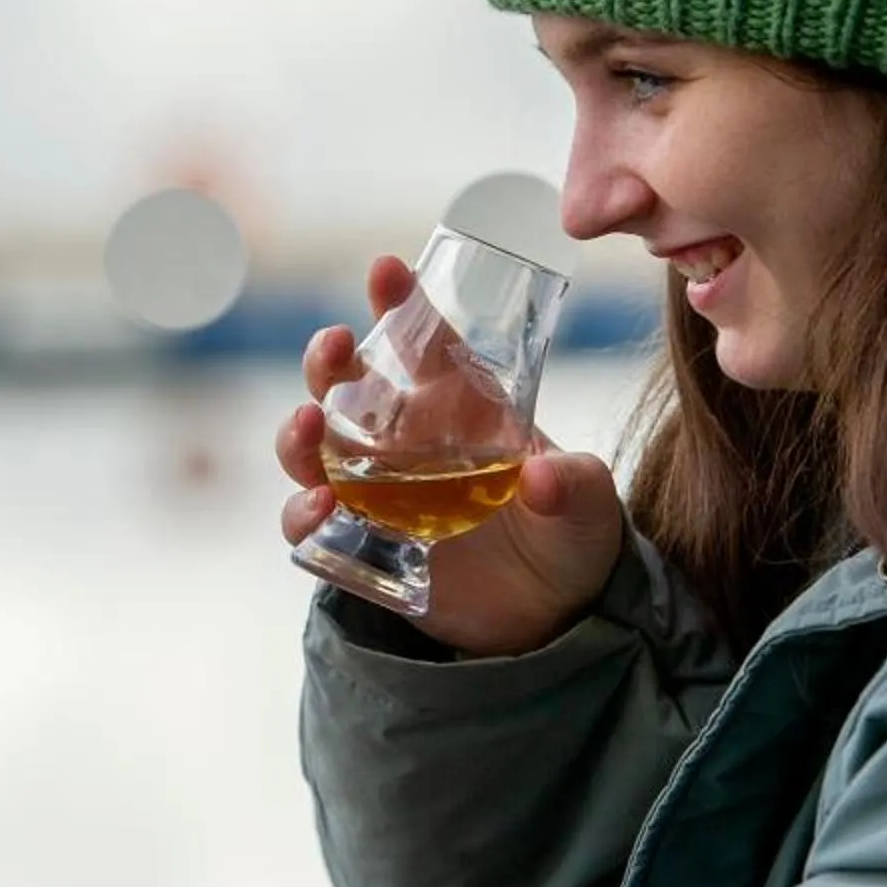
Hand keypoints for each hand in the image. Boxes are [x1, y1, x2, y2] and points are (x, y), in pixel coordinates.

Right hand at [280, 255, 624, 657]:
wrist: (551, 615)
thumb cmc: (568, 534)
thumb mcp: (587, 503)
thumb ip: (573, 485)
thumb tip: (540, 478)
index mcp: (457, 406)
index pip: (420, 342)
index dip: (398, 303)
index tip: (385, 271)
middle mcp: (404, 440)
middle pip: (343, 385)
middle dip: (326, 360)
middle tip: (333, 347)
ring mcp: (375, 493)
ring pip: (311, 449)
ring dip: (298, 433)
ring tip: (307, 425)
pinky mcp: (360, 545)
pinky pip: (311, 525)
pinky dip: (302, 514)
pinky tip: (318, 510)